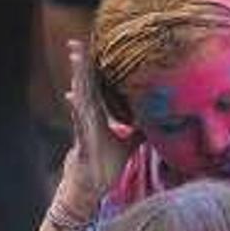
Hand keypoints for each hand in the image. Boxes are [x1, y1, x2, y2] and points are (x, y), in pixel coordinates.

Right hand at [54, 40, 142, 217]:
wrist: (91, 188)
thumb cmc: (106, 167)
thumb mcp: (129, 146)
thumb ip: (140, 132)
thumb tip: (157, 121)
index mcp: (97, 116)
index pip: (96, 86)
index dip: (94, 68)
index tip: (93, 47)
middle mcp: (88, 117)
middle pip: (84, 85)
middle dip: (80, 64)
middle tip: (75, 41)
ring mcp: (83, 127)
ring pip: (79, 96)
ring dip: (77, 77)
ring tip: (74, 57)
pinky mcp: (82, 141)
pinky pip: (79, 121)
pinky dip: (76, 108)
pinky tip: (72, 95)